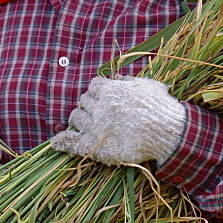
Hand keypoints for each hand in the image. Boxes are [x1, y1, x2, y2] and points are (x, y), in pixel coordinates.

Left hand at [51, 76, 185, 165]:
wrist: (165, 132)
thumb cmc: (160, 108)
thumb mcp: (148, 85)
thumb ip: (129, 80)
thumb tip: (117, 77)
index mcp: (110, 90)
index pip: (94, 86)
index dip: (97, 92)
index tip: (103, 97)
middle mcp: (99, 106)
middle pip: (83, 101)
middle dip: (88, 105)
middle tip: (96, 112)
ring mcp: (95, 126)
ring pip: (75, 118)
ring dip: (78, 119)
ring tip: (85, 125)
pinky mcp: (94, 145)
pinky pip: (71, 142)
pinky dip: (62, 142)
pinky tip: (57, 142)